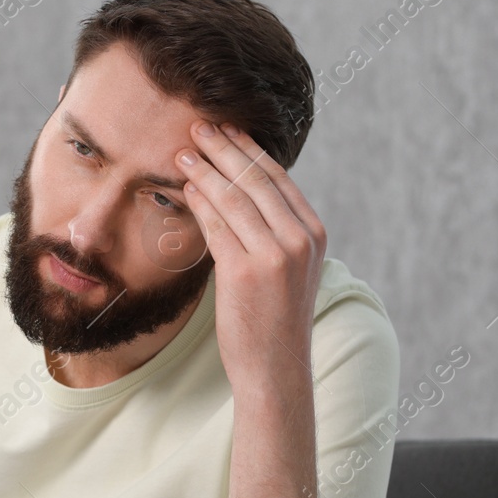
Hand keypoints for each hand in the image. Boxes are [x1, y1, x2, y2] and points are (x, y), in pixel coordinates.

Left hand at [178, 120, 326, 389]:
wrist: (275, 370)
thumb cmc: (274, 322)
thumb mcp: (288, 271)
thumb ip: (274, 235)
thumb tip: (241, 199)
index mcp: (313, 235)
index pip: (278, 180)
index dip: (248, 151)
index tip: (226, 130)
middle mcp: (300, 240)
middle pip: (255, 180)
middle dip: (224, 149)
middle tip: (198, 126)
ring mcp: (275, 256)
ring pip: (235, 199)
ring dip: (206, 170)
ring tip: (183, 151)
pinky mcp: (247, 272)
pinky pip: (218, 226)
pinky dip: (199, 202)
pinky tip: (185, 188)